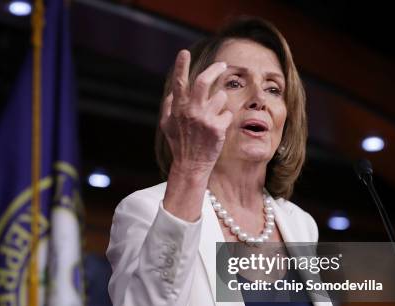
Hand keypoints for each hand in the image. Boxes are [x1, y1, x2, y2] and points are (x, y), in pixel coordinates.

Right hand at [160, 50, 232, 176]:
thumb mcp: (167, 125)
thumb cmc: (179, 143)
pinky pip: (227, 113)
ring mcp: (205, 119)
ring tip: (214, 116)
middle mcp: (191, 111)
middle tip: (222, 65)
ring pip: (221, 97)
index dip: (181, 66)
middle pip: (205, 81)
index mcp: (178, 108)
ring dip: (221, 103)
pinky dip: (225, 119)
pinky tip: (218, 129)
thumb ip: (169, 106)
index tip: (183, 52)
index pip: (179, 82)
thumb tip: (173, 91)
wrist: (190, 165)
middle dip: (215, 69)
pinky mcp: (218, 128)